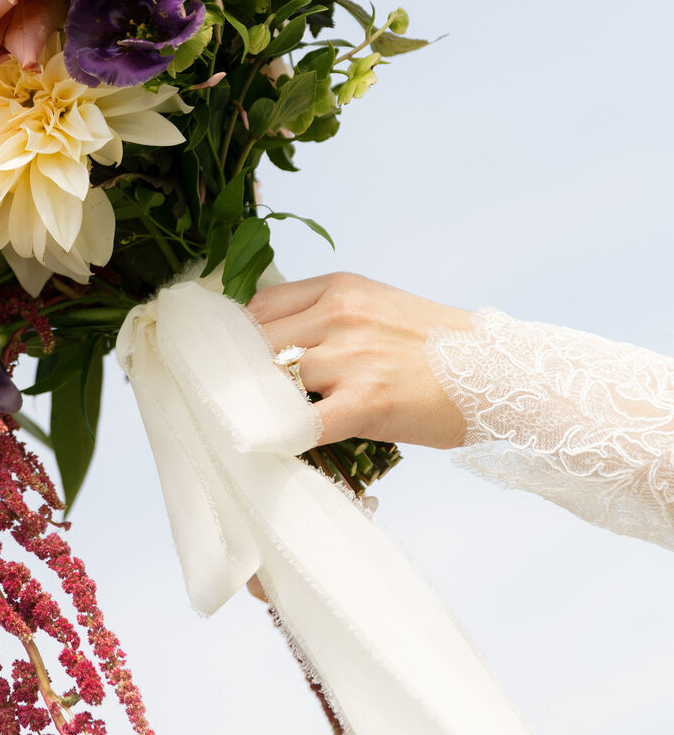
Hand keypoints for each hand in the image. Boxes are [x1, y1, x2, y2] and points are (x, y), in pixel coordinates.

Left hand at [247, 272, 474, 449]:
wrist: (500, 373)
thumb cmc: (436, 347)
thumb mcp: (377, 307)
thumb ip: (326, 315)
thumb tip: (270, 341)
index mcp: (340, 289)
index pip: (260, 306)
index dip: (240, 339)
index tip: (234, 363)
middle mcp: (340, 315)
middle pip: (258, 343)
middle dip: (245, 373)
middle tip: (243, 399)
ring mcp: (352, 358)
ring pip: (274, 382)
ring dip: (264, 406)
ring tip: (264, 424)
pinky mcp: (366, 402)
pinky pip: (302, 424)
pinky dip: (284, 437)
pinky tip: (279, 446)